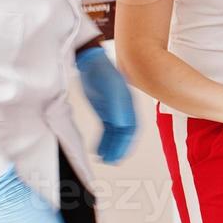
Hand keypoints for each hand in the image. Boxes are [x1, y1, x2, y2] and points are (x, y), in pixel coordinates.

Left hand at [77, 45, 136, 162]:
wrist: (90, 61)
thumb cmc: (102, 72)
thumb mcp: (111, 91)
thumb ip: (118, 108)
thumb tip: (123, 125)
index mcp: (129, 106)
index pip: (132, 130)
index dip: (126, 144)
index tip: (120, 156)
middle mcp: (123, 110)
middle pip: (124, 134)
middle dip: (119, 149)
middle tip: (112, 161)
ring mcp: (114, 111)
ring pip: (115, 134)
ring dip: (111, 147)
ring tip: (105, 159)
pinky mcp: (103, 111)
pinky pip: (106, 130)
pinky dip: (102, 141)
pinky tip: (97, 149)